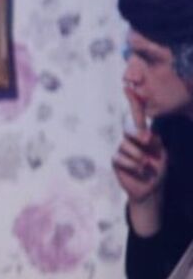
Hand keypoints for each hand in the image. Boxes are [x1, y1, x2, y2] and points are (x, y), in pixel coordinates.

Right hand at [112, 87, 167, 205]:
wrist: (151, 189)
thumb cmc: (158, 170)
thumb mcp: (162, 153)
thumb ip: (154, 142)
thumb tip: (145, 133)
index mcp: (144, 135)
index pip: (137, 117)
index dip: (133, 103)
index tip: (128, 88)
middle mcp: (131, 140)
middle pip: (129, 130)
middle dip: (138, 136)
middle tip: (147, 142)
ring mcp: (122, 150)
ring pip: (125, 145)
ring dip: (138, 156)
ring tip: (147, 165)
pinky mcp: (116, 161)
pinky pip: (120, 158)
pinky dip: (132, 165)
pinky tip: (140, 171)